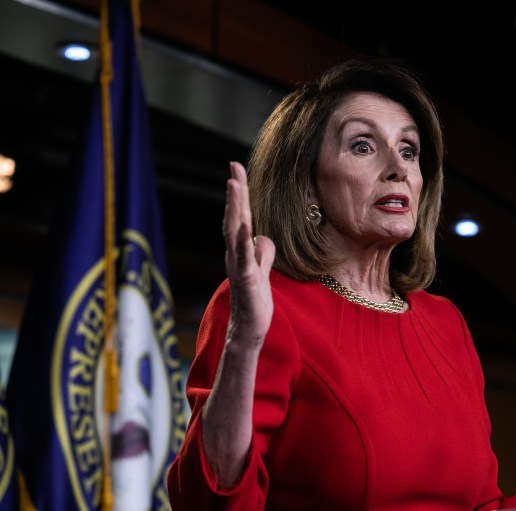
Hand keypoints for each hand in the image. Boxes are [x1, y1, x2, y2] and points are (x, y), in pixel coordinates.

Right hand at [223, 161, 274, 347]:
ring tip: (234, 184)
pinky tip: (244, 223)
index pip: (240, 216)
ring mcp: (238, 266)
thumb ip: (263, 253)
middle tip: (233, 166)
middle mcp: (235, 254)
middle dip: (235, 191)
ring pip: (234, 231)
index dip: (239, 194)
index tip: (237, 169)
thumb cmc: (254, 303)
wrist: (249, 330)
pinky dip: (243, 239)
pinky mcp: (245, 280)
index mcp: (241, 251)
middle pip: (233, 216)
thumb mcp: (263, 272)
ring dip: (234, 207)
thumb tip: (263, 236)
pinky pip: (243, 257)